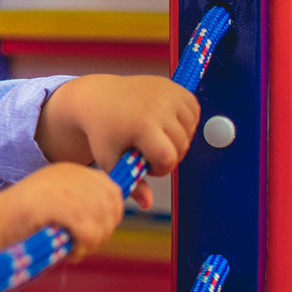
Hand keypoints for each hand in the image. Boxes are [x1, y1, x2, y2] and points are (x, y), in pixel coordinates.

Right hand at [0, 162, 123, 274]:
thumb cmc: (26, 222)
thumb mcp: (59, 202)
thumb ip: (84, 203)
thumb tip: (114, 217)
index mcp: (72, 171)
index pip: (113, 192)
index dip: (110, 217)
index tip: (94, 233)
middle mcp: (71, 174)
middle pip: (112, 207)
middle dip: (103, 232)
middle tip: (82, 245)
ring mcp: (64, 188)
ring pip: (103, 222)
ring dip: (92, 243)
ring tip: (74, 249)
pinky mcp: (56, 205)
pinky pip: (88, 232)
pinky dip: (83, 248)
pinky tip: (68, 252)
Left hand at [35, 75, 199, 208]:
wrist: (98, 98)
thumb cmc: (104, 133)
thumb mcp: (110, 160)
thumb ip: (131, 182)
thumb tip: (147, 205)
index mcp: (141, 124)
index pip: (168, 158)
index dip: (158, 168)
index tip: (143, 163)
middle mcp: (158, 105)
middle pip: (181, 146)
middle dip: (166, 155)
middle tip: (144, 149)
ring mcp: (168, 93)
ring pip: (189, 131)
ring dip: (176, 139)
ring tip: (152, 136)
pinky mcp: (175, 86)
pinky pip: (193, 112)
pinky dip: (183, 122)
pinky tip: (162, 123)